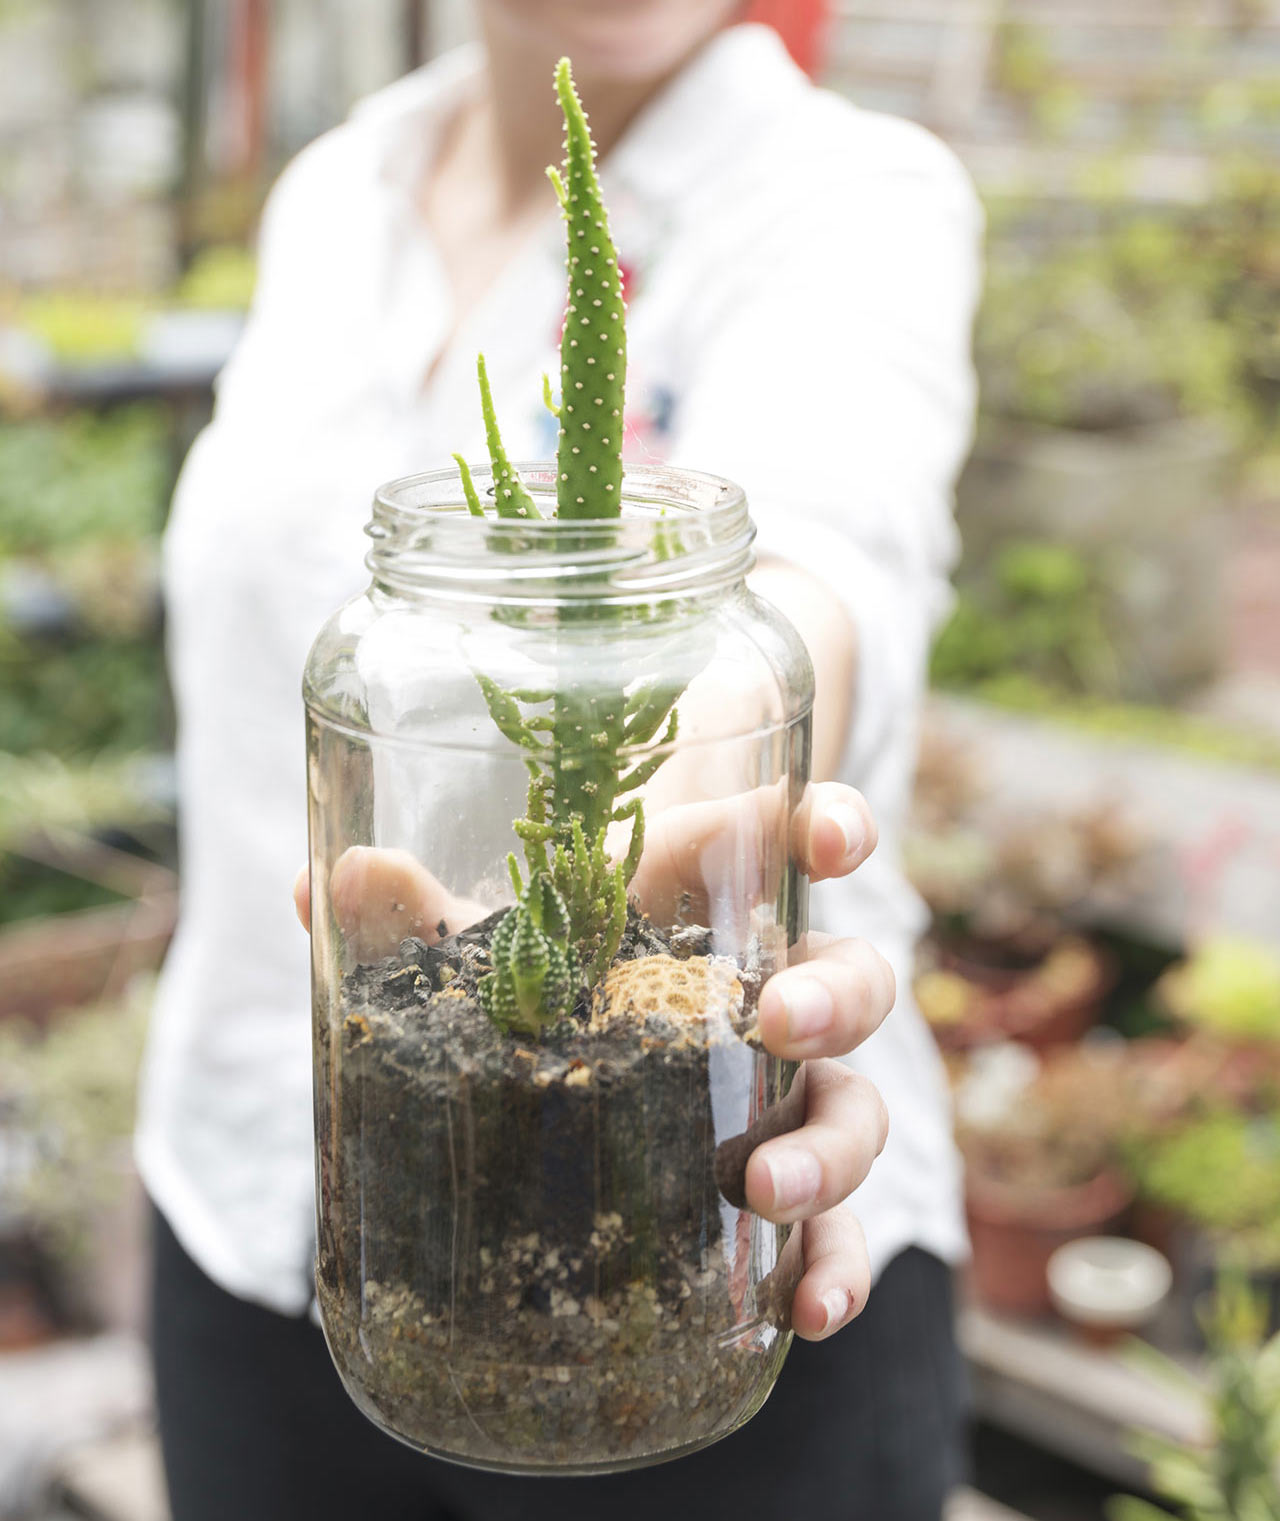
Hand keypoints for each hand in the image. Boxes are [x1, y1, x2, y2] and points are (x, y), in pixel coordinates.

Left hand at [294, 780, 892, 1340]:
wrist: (598, 1045)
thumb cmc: (561, 971)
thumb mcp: (496, 946)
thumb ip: (420, 918)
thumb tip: (323, 881)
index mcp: (717, 909)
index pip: (793, 844)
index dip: (829, 826)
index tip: (829, 839)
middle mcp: (776, 995)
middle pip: (853, 978)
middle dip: (833, 996)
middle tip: (779, 1022)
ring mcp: (791, 1096)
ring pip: (859, 1106)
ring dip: (831, 1146)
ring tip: (767, 1187)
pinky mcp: (790, 1191)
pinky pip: (842, 1228)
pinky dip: (838, 1266)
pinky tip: (807, 1312)